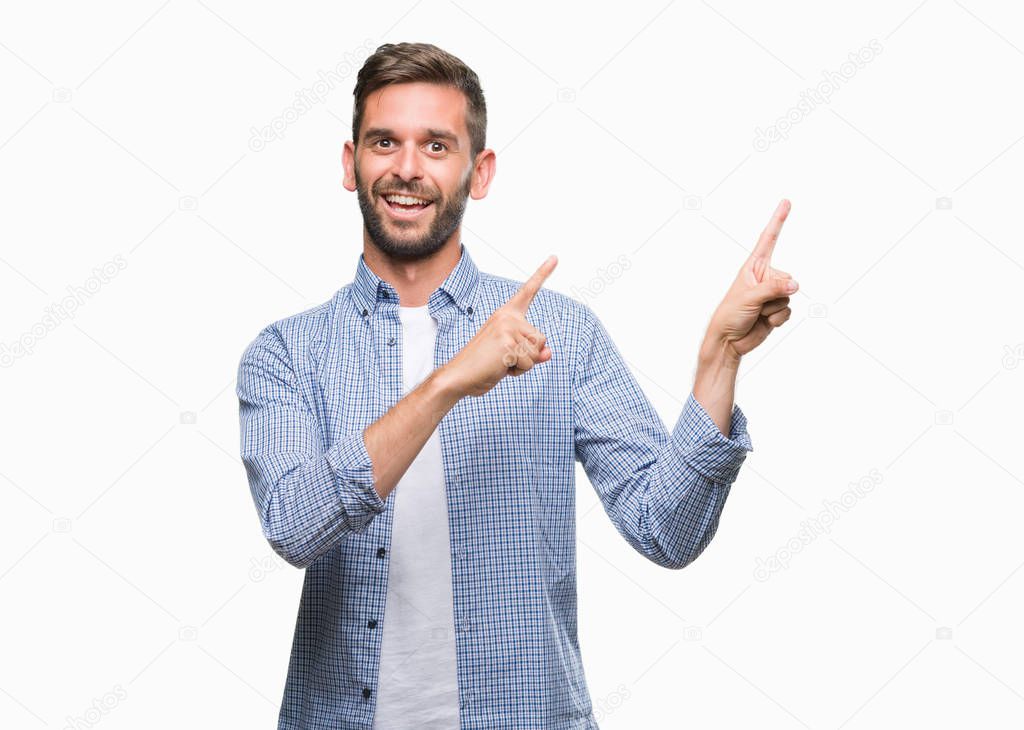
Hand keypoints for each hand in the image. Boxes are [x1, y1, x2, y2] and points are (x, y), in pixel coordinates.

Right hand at [442, 255, 557, 397]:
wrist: (459, 375)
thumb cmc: (484, 366)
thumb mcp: (511, 356)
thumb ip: (531, 352)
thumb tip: (548, 352)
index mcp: (506, 314)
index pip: (528, 291)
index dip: (543, 274)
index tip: (555, 257)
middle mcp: (507, 316)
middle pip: (541, 339)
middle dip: (528, 356)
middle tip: (503, 358)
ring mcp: (507, 327)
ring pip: (537, 352)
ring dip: (523, 365)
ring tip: (500, 362)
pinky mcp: (507, 342)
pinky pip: (528, 362)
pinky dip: (517, 371)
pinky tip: (499, 366)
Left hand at [703, 199, 798, 362]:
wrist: (728, 341)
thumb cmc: (730, 314)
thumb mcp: (749, 297)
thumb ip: (773, 289)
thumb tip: (796, 285)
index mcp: (753, 267)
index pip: (768, 239)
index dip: (778, 220)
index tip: (786, 202)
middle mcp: (764, 277)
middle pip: (788, 278)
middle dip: (775, 293)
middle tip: (756, 304)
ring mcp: (771, 294)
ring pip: (789, 296)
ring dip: (774, 308)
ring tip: (757, 314)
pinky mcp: (777, 309)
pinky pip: (789, 310)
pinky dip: (778, 318)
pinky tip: (764, 322)